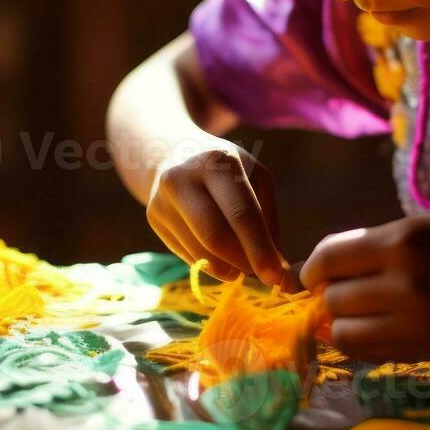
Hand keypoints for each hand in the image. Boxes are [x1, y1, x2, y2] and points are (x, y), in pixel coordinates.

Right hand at [147, 135, 289, 285]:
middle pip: (214, 237)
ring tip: (241, 265)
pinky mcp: (152, 217)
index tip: (277, 277)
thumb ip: (267, 220)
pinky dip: (209, 264)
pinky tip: (218, 255)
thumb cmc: (227, 170)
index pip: (241, 213)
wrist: (174, 152)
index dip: (259, 249)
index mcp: (217, 162)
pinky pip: (186, 255)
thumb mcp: (256, 178)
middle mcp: (184, 178)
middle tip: (261, 275)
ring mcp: (163, 198)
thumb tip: (275, 268)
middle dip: (242, 263)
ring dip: (227, 268)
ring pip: (199, 253)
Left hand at [299, 213, 429, 360]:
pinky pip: (367, 353)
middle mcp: (404, 283)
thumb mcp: (414, 228)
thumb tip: (315, 273)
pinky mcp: (424, 349)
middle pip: (333, 299)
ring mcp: (415, 321)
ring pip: (343, 332)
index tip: (314, 275)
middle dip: (332, 296)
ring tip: (361, 313)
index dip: (312, 269)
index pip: (328, 260)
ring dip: (343, 323)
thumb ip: (365, 248)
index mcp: (400, 243)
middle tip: (349, 292)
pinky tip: (373, 329)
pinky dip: (360, 344)